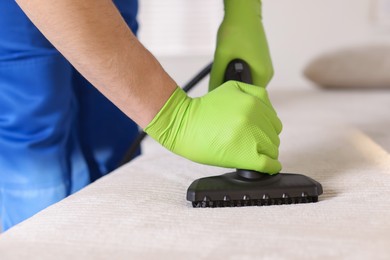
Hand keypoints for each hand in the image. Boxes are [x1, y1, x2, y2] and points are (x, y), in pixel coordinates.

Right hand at [144, 81, 282, 173]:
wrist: (181, 124)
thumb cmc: (202, 111)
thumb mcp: (231, 88)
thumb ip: (254, 94)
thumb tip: (269, 111)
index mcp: (253, 103)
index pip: (274, 122)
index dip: (266, 130)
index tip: (258, 135)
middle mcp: (254, 119)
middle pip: (274, 136)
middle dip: (264, 141)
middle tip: (250, 144)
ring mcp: (250, 137)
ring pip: (272, 150)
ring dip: (264, 153)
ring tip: (251, 154)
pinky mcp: (244, 155)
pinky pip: (268, 164)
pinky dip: (270, 167)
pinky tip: (266, 167)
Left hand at [209, 0, 273, 90]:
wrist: (242, 13)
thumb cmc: (235, 31)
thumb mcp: (222, 57)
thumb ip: (217, 78)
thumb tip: (212, 93)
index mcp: (262, 74)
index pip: (249, 97)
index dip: (235, 98)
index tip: (224, 98)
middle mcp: (267, 73)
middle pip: (249, 90)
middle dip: (235, 89)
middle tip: (221, 88)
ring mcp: (265, 67)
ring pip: (248, 82)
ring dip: (237, 81)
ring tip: (225, 75)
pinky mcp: (261, 61)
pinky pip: (250, 74)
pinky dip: (240, 74)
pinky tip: (230, 68)